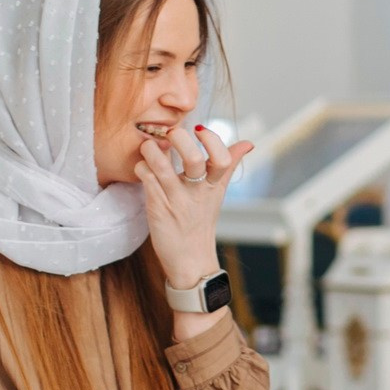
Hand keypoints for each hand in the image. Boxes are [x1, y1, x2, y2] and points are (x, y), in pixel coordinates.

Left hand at [137, 124, 254, 290]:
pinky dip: (141, 168)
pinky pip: (146, 180)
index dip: (212, 139)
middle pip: (193, 160)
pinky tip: (142, 169)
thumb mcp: (218, 193)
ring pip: (161, 167)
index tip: (199, 129)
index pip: (222, 158)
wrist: (190, 261)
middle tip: (170, 133)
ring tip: (149, 147)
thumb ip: (230, 165)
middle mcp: (197, 192)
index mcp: (214, 186)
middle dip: (179, 139)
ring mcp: (177, 201)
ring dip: (152, 150)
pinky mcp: (158, 208)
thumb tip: (247, 144)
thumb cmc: (201, 222)